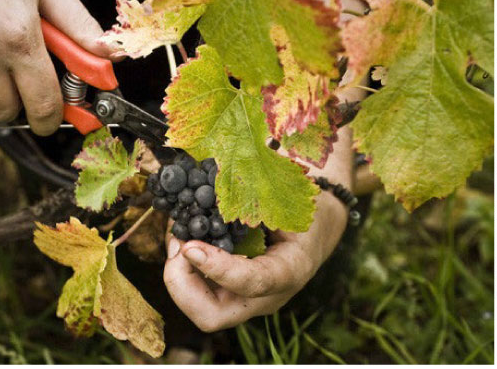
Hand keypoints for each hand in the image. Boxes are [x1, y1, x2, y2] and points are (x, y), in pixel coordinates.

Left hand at [163, 124, 354, 331]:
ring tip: (178, 236)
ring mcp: (246, 301)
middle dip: (182, 286)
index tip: (191, 246)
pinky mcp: (231, 294)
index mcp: (291, 271)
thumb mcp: (291, 199)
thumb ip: (258, 199)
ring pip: (199, 309)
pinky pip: (198, 293)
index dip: (218, 268)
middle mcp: (266, 297)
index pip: (251, 283)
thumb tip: (213, 180)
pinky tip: (185, 239)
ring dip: (178, 276)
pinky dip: (182, 269)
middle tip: (178, 246)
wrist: (319, 226)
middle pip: (212, 316)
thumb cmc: (307, 208)